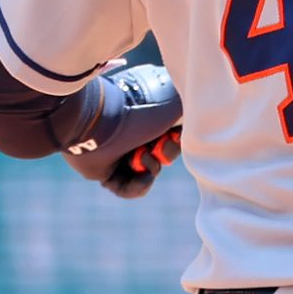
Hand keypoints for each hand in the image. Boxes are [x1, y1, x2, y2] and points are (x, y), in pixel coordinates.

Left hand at [61, 62, 184, 198]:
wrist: (98, 123)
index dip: (179, 138)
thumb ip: (194, 113)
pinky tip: (139, 174)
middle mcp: (132, 132)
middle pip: (164, 153)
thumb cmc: (138, 110)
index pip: (174, 132)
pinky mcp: (106, 173)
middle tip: (158, 146)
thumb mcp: (177, 104)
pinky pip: (131, 189)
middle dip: (166, 153)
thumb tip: (189, 131)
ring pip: (149, 172)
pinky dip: (138, 185)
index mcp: (146, 113)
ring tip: (141, 158)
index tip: (176, 134)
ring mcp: (119, 152)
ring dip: (152, 168)